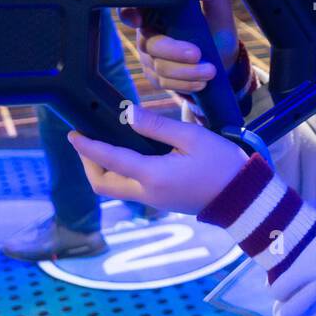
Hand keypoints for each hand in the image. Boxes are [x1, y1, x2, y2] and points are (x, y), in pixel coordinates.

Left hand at [68, 106, 248, 214]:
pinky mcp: (160, 201)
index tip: (73, 134)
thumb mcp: (192, 137)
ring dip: (101, 168)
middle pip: (102, 183)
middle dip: (88, 162)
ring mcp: (153, 201)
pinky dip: (118, 173)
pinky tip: (124, 154)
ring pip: (113, 188)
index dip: (87, 147)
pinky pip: (128, 189)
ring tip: (102, 144)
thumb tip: (128, 114)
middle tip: (86, 139)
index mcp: (153, 176)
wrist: (243, 197)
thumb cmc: (222, 163)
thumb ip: (157, 126)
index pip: (109, 159)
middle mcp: (147, 193)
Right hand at [119, 0, 238, 95]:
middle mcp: (148, 32)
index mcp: (159, 11)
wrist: (222, 62)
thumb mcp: (219, 11)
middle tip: (197, 54)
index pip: (135, 8)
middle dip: (173, 51)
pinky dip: (184, 83)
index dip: (128, 13)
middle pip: (150, 43)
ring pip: (159, 66)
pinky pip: (164, 82)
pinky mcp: (155, 76)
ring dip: (185, 71)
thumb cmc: (216, 30)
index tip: (137, 20)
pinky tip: (201, 82)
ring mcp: (150, 56)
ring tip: (210, 71)